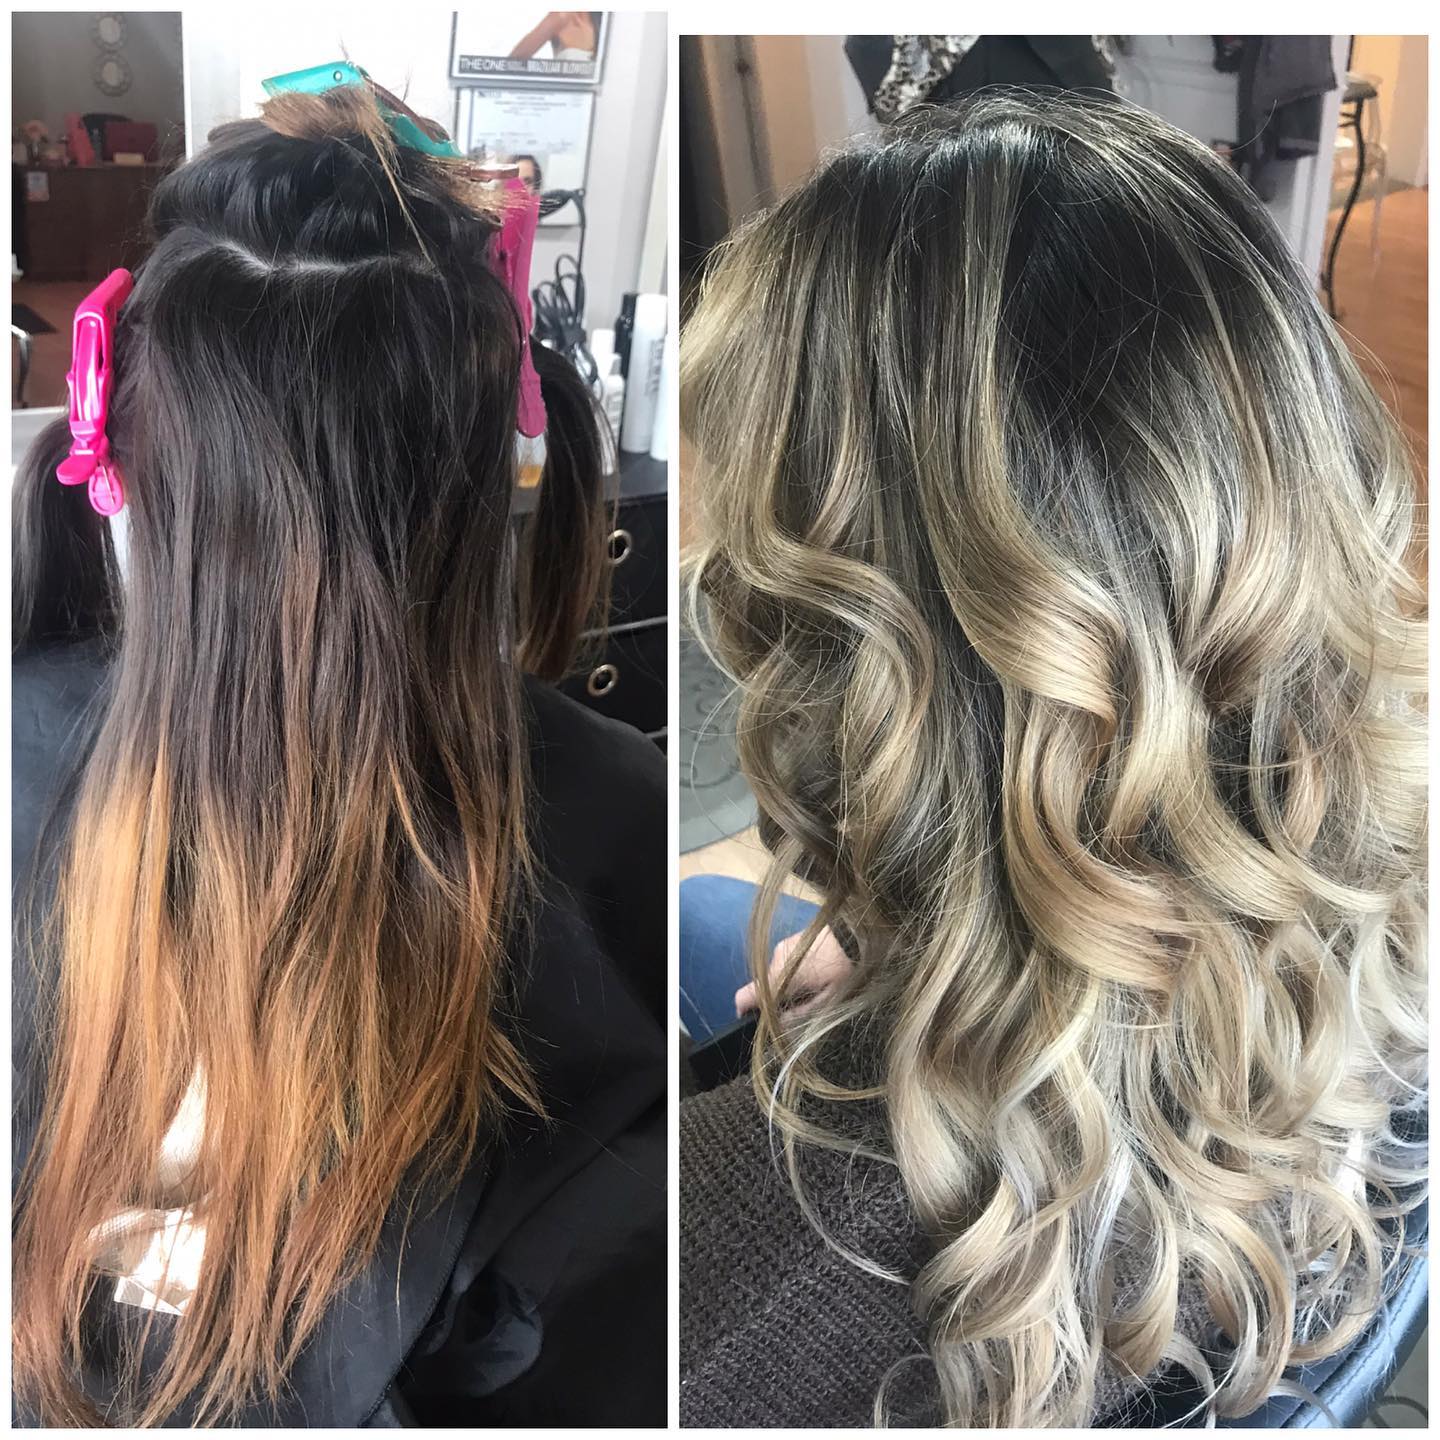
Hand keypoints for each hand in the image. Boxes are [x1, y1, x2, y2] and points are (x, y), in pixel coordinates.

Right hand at [735, 925, 851, 1018]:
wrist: (856, 931)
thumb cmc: (843, 968)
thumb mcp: (828, 999)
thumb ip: (801, 1013)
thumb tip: (780, 1021)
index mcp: (780, 977)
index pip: (746, 995)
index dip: (743, 1009)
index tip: (750, 1018)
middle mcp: (775, 960)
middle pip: (764, 987)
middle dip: (777, 999)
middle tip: (801, 1005)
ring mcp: (782, 946)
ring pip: (775, 974)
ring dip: (786, 984)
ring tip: (814, 986)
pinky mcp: (791, 939)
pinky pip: (783, 962)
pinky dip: (792, 972)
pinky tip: (814, 972)